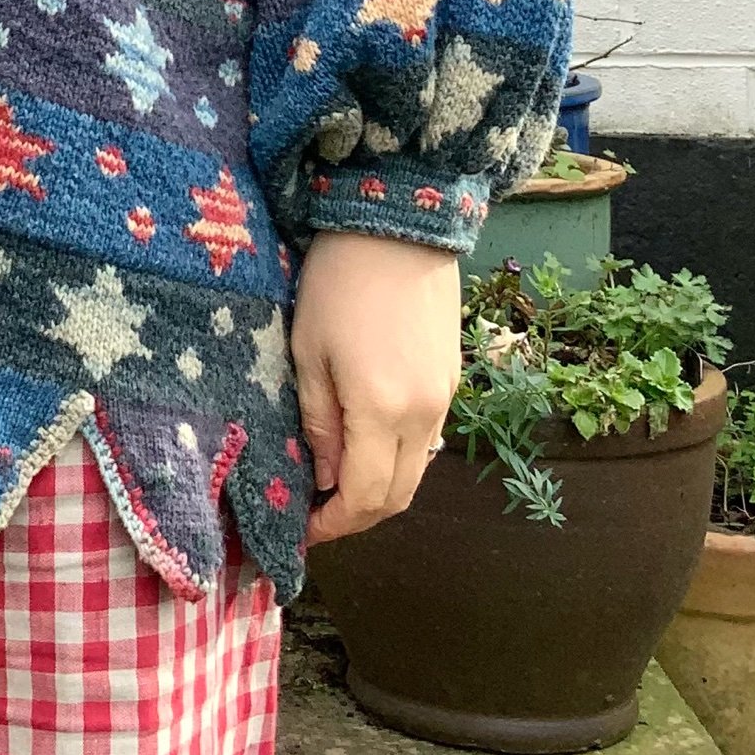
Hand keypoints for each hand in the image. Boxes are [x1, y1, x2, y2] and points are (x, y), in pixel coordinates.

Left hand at [290, 229, 461, 544]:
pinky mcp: (452, 380)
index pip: (364, 498)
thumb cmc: (337, 282)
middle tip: (316, 514)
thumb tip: (325, 479)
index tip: (301, 530)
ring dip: (379, 489)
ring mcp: (445, 399)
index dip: (333, 525)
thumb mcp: (309, 353)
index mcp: (383, 411)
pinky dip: (397, 459)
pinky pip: (426, 440)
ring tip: (334, 482)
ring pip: (415, 471)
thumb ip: (320, 423)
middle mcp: (424, 416)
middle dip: (357, 516)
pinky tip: (365, 444)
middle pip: (398, 496)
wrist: (398, 223)